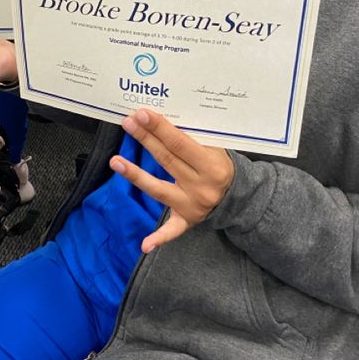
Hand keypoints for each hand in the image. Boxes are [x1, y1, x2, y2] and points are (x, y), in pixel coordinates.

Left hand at [109, 109, 233, 252]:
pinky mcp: (188, 221)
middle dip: (146, 140)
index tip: (141, 114)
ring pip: (159, 189)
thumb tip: (160, 123)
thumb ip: (192, 140)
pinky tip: (144, 245)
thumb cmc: (223, 165)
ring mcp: (193, 206)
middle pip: (167, 160)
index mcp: (211, 165)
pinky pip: (172, 231)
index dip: (159, 128)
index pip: (179, 144)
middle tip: (128, 123)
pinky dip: (159, 238)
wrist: (242, 196)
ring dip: (136, 175)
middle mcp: (201, 187)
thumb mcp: (216, 149)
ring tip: (116, 161)